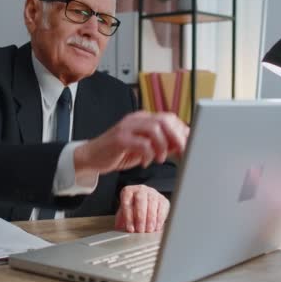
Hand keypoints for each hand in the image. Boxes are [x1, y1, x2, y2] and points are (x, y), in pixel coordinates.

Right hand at [74, 111, 188, 173]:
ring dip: (162, 146)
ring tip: (160, 158)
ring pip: (155, 129)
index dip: (181, 131)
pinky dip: (148, 154)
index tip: (189, 145)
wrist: (91, 157)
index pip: (169, 118)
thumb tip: (181, 145)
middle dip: (177, 137)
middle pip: (165, 120)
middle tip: (181, 152)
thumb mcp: (144, 149)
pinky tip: (146, 162)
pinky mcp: (119, 139)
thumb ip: (161, 144)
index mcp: (143, 119)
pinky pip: (141, 143)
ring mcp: (127, 127)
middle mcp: (136, 119)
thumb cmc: (118, 152)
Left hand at [115, 185, 169, 232]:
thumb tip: (119, 228)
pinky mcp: (163, 200)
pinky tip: (156, 227)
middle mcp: (141, 189)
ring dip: (150, 219)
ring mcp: (153, 193)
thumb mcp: (124, 212)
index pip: (127, 203)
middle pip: (140, 201)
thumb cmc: (133, 208)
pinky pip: (162, 209)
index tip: (130, 229)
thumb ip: (122, 219)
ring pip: (152, 204)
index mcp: (128, 191)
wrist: (145, 202)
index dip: (128, 217)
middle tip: (140, 230)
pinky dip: (159, 219)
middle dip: (140, 217)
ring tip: (148, 230)